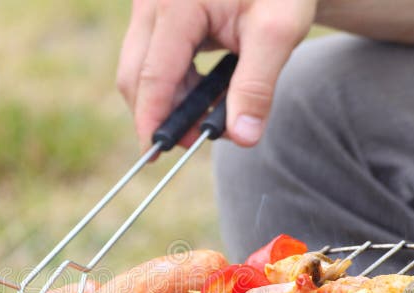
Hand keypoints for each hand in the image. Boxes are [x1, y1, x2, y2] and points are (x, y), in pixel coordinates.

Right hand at [117, 0, 316, 148]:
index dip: (152, 120)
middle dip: (159, 114)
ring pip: (139, 69)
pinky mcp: (154, 13)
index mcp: (177, 3)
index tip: (155, 155)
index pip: (153, 75)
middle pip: (135, 75)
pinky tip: (203, 90)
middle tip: (196, 140)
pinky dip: (173, 83)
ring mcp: (149, 5)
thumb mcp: (278, 32)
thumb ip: (257, 86)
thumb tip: (243, 137)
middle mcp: (152, 2)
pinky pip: (151, 58)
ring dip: (169, 100)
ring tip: (211, 111)